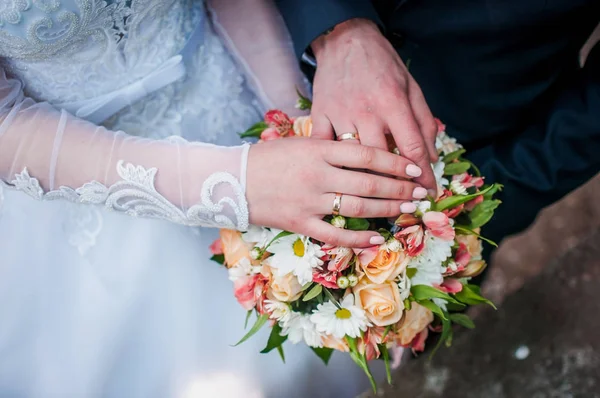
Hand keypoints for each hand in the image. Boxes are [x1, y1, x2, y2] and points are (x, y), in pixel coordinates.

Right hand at [246, 138, 428, 247]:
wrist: (231, 181)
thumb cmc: (267, 158)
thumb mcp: (299, 143)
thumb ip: (330, 148)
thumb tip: (365, 154)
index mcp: (318, 149)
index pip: (367, 155)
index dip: (395, 163)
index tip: (414, 169)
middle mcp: (318, 175)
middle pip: (369, 183)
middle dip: (400, 188)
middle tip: (420, 193)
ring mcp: (309, 201)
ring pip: (358, 207)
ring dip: (388, 210)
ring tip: (408, 210)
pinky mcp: (300, 223)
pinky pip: (334, 234)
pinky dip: (357, 239)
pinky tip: (376, 239)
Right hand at [311, 19, 437, 193]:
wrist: (345, 40)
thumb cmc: (383, 64)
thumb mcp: (411, 87)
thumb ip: (423, 121)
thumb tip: (430, 157)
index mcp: (392, 101)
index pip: (411, 146)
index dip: (422, 175)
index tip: (428, 192)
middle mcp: (365, 110)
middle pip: (380, 160)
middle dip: (395, 185)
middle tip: (406, 202)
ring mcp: (338, 113)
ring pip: (350, 158)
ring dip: (366, 182)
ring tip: (379, 200)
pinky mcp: (319, 115)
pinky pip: (325, 148)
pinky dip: (332, 165)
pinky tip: (341, 179)